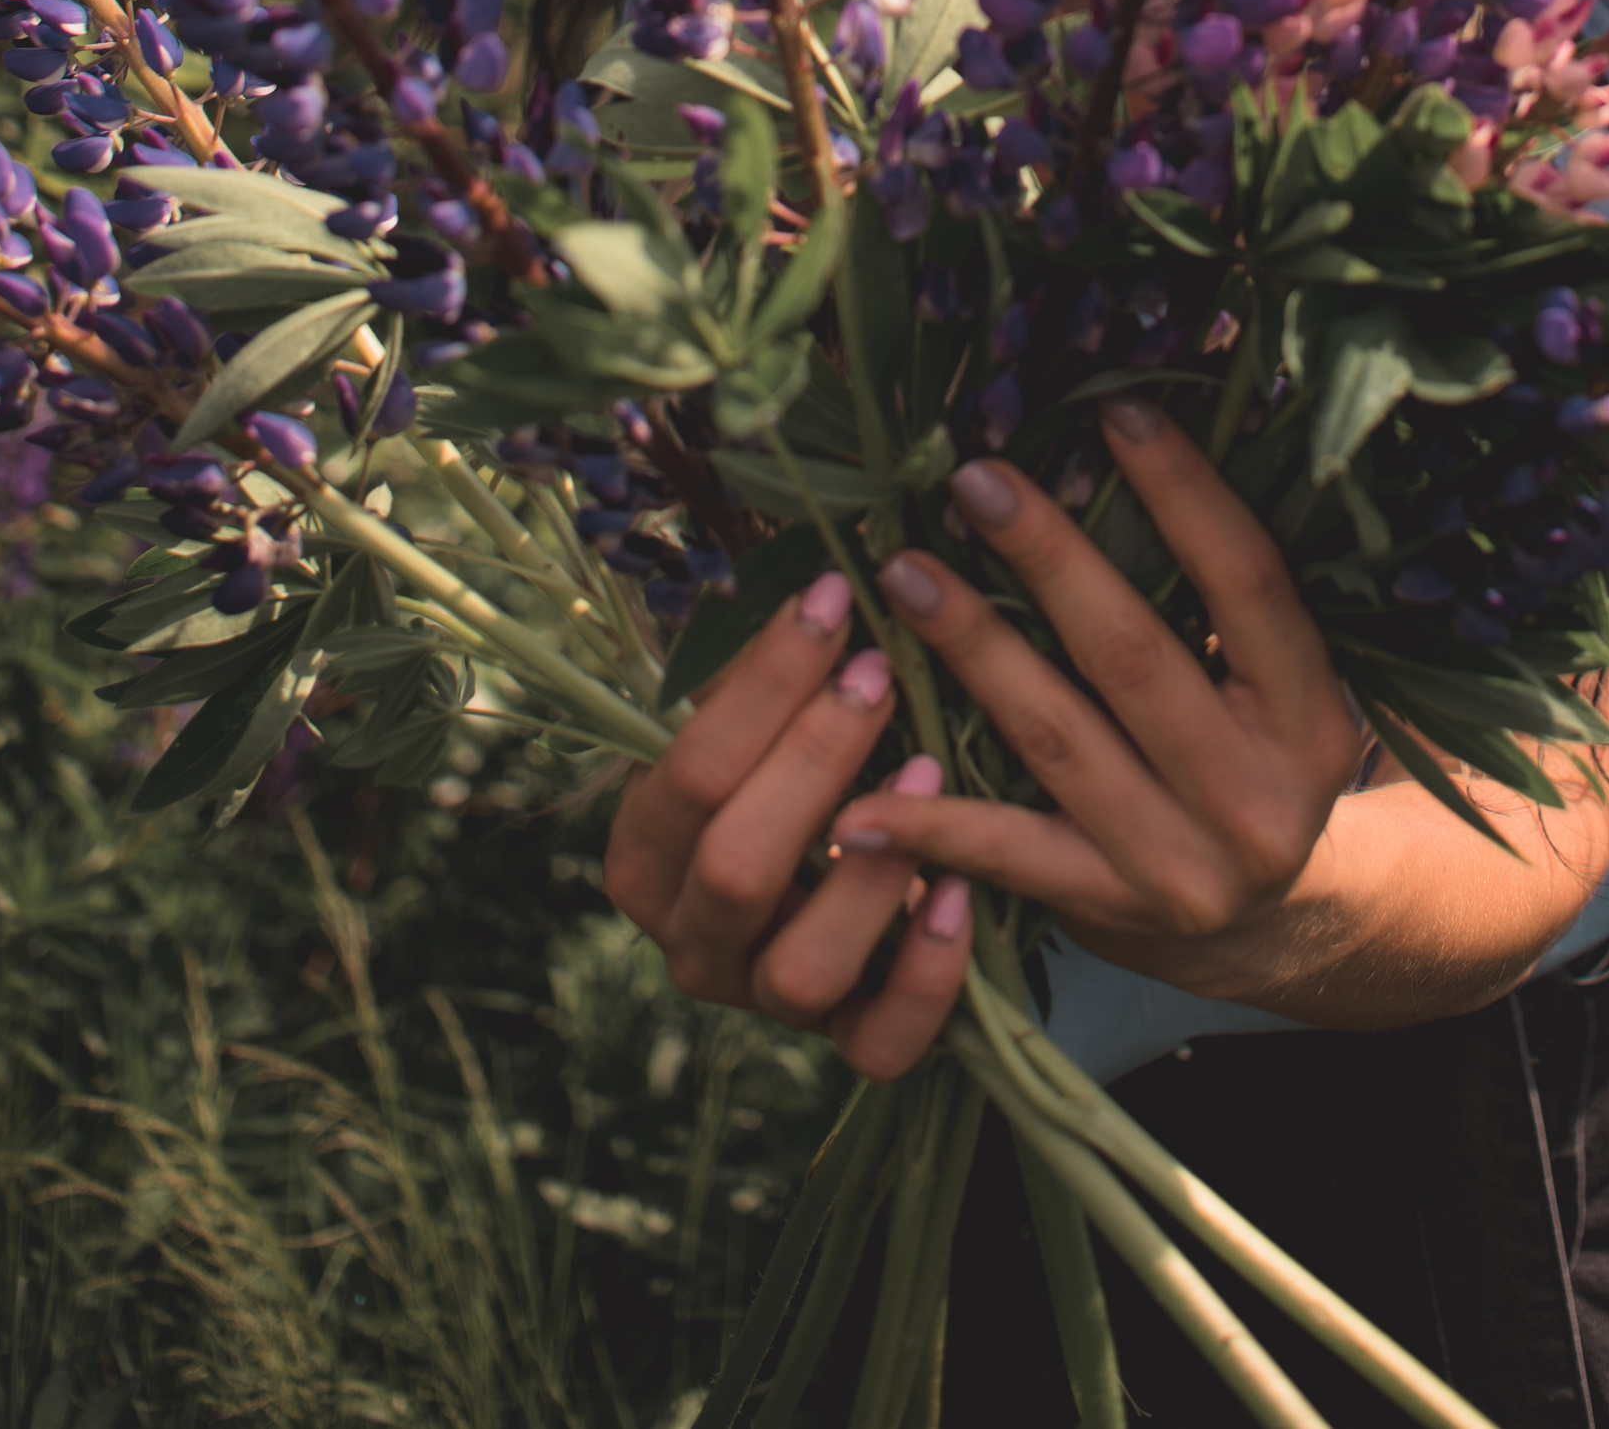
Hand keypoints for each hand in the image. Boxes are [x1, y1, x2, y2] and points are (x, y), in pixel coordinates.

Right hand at [601, 567, 975, 1078]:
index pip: (690, 773)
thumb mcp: (759, 719)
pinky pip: (880, 1043)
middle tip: (881, 672)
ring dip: (870, 870)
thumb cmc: (790, 765)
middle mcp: (694, 940)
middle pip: (738, 865)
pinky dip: (924, 975)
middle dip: (816, 758)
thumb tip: (826, 563)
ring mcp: (768, 1002)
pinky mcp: (848, 1044)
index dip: (765, 683)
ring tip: (925, 770)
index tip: (835, 598)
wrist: (829, 883)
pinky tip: (960, 892)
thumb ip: (774, 665)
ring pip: (803, 968)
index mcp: (647, 855)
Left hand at [831, 395, 1369, 1000]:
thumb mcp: (1279, 687)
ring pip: (1056, 738)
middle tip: (972, 478)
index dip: (1186, 493)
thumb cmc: (1257, 758)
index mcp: (1312, 717)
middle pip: (1132, 656)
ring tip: (904, 571)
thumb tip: (1127, 434)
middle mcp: (1257, 797)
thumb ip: (1223, 596)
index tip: (1115, 410)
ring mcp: (1182, 865)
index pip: (1249, 583)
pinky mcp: (1111, 912)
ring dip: (973, 646)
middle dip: (1046, 557)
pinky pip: (1008, 854)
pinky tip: (857, 795)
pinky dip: (930, 822)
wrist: (1275, 924)